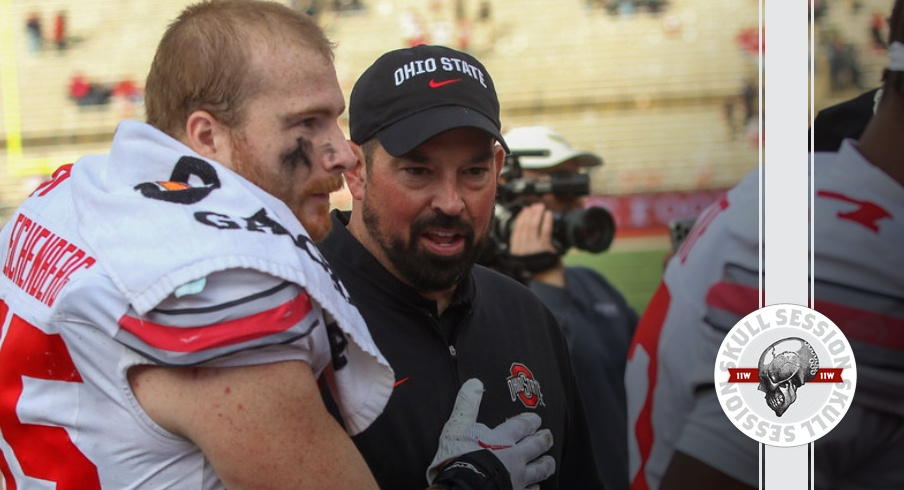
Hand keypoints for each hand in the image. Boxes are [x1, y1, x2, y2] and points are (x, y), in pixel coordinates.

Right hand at [427, 378, 554, 489]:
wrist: (462, 489)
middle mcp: (515, 457)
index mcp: (502, 438)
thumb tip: (474, 383)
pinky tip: (536, 487)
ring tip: (550, 461)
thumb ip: (467, 405)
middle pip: (536, 446)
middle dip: (543, 440)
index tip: (536, 419)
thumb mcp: (458, 427)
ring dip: (546, 464)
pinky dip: (535, 488)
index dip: (531, 421)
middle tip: (549, 436)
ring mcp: (518, 478)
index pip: (522, 426)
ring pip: (539, 470)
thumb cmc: (458, 458)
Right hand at [510, 204, 564, 285]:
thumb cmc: (539, 273)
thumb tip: (525, 231)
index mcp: (516, 252)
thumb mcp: (526, 260)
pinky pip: (545, 231)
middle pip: (524, 227)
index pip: (516, 231)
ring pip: (533, 226)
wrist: (548, 285)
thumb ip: (523, 248)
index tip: (525, 211)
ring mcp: (533, 248)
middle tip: (534, 206)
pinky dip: (546, 220)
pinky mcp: (544, 248)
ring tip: (541, 207)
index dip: (521, 219)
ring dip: (537, 214)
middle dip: (529, 214)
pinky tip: (548, 214)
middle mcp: (522, 249)